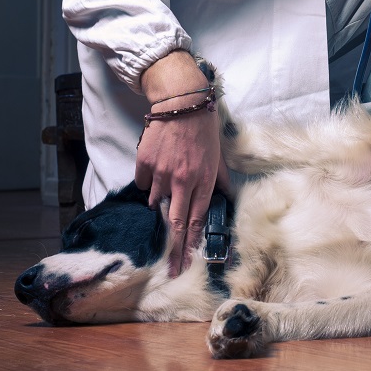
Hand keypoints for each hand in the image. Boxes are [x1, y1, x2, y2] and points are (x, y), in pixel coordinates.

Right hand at [135, 50, 230, 276]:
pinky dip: (149, 181)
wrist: (180, 101)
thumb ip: (220, 179)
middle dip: (173, 249)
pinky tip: (157, 167)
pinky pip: (144, 182)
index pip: (197, 221)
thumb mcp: (219, 155)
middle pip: (176, 222)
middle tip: (170, 268)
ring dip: (160, 204)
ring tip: (166, 190)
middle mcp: (183, 181)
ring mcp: (162, 173)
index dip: (191, 245)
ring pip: (156, 202)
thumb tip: (226, 197)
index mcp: (204, 181)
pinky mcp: (145, 162)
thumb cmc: (204, 127)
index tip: (186, 264)